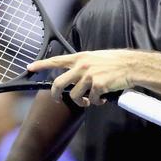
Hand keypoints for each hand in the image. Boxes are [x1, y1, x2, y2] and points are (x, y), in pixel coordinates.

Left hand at [27, 50, 141, 105]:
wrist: (131, 65)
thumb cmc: (115, 62)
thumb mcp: (95, 58)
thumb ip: (83, 65)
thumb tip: (73, 76)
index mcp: (80, 57)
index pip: (56, 60)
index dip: (41, 65)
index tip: (29, 68)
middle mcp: (81, 66)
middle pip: (58, 83)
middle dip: (56, 95)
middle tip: (59, 99)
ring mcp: (89, 76)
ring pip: (75, 96)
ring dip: (82, 101)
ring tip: (90, 101)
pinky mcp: (98, 85)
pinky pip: (92, 100)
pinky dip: (96, 102)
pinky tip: (103, 99)